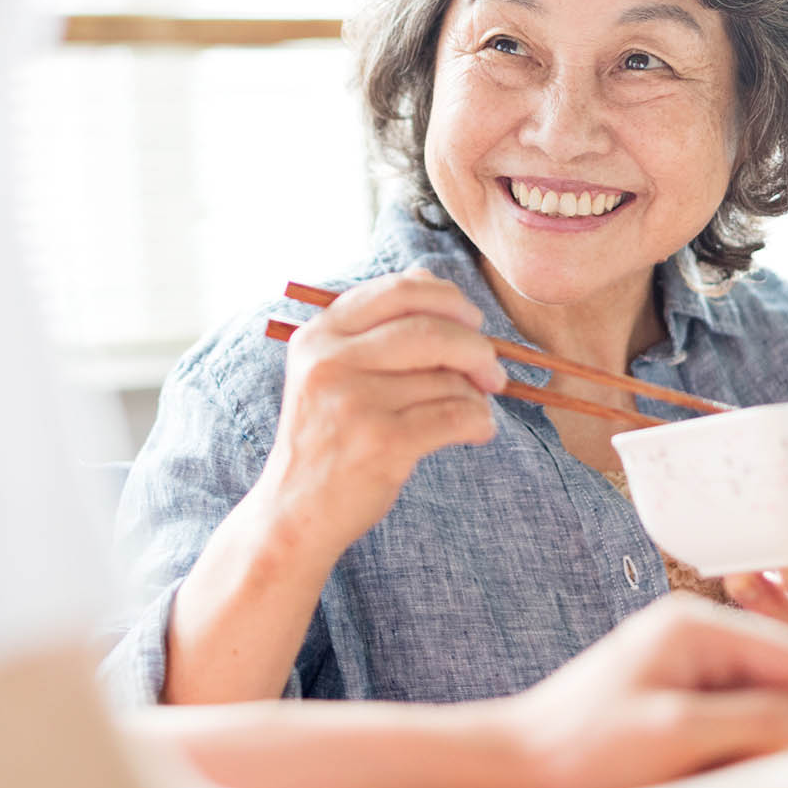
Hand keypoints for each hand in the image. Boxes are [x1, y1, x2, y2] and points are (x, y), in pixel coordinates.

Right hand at [255, 267, 504, 557]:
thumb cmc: (327, 437)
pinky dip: (479, 423)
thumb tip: (426, 275)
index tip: (472, 322)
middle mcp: (330, 361)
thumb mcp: (330, 370)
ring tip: (472, 412)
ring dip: (476, 396)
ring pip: (448, 378)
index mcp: (319, 335)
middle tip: (492, 374)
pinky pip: (456, 416)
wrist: (296, 512)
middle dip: (477, 349)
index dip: (449, 300)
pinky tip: (476, 433)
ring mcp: (354, 402)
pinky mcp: (381, 442)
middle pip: (433, 329)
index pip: (399, 291)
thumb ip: (373, 323)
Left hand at [498, 594, 787, 787]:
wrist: (516, 770)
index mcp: (694, 627)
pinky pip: (737, 720)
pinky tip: (764, 778)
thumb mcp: (676, 736)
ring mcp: (683, 667)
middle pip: (785, 676)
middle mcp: (693, 636)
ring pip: (765, 701)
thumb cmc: (582, 750)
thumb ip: (755, 721)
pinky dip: (758, 747)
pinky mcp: (675, 700)